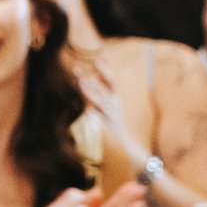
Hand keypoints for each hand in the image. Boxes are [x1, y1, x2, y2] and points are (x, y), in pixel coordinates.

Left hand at [66, 53, 150, 169]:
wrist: (127, 147)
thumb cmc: (114, 124)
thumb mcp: (107, 106)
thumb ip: (98, 93)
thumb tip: (88, 76)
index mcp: (115, 100)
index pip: (113, 82)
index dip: (106, 70)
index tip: (98, 59)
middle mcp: (116, 107)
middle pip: (106, 91)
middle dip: (94, 80)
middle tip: (79, 70)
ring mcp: (113, 119)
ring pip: (103, 104)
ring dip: (93, 93)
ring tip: (82, 83)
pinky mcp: (110, 130)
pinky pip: (102, 123)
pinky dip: (96, 117)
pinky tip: (88, 112)